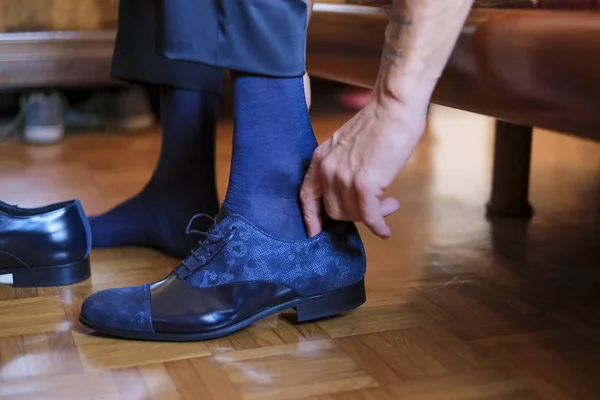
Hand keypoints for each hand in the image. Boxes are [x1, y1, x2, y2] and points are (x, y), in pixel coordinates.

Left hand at [300, 98, 426, 237]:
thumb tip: (354, 188)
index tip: (315, 231)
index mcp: (320, 158)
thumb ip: (343, 166)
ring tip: (391, 204)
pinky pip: (369, 216)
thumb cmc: (378, 122)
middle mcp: (327, 170)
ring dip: (372, 215)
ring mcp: (343, 178)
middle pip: (334, 210)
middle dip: (355, 214)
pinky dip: (378, 226)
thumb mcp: (347, 145)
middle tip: (378, 207)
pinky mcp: (364, 185)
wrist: (393, 108)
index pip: (307, 195)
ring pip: (353, 214)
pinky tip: (385, 231)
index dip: (310, 217)